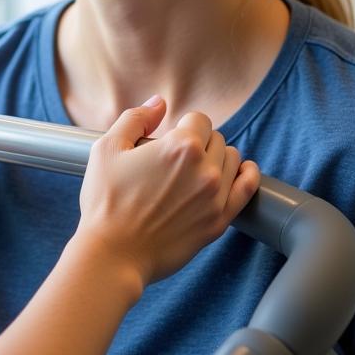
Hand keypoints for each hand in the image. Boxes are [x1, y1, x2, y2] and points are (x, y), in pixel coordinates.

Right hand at [75, 98, 259, 293]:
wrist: (114, 252)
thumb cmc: (106, 200)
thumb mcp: (107, 148)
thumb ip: (136, 118)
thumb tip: (159, 103)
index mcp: (180, 145)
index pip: (198, 119)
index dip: (181, 125)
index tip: (168, 138)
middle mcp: (206, 168)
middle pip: (216, 139)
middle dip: (198, 141)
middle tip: (175, 157)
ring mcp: (216, 197)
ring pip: (233, 160)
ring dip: (218, 158)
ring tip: (196, 168)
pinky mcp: (219, 221)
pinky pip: (247, 189)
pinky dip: (247, 176)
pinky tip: (242, 171)